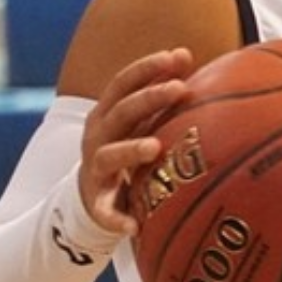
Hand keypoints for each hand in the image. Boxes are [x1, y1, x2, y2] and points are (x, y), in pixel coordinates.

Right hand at [79, 47, 194, 236]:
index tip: (176, 56)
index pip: (122, 83)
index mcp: (107, 114)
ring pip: (108, 156)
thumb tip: (190, 55)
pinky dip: (117, 218)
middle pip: (121, 112)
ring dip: (130, 150)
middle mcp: (97, 137)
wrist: (91, 199)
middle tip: (180, 89)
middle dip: (148, 98)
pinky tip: (133, 226)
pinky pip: (106, 212)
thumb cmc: (126, 150)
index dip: (146, 68)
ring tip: (154, 147)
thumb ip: (160, 95)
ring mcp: (95, 170)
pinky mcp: (97, 204)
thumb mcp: (139, 123)